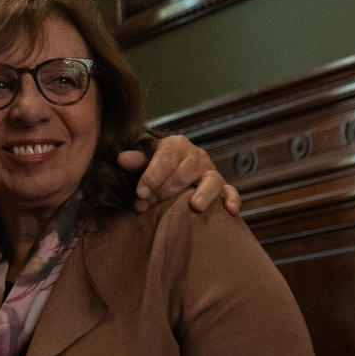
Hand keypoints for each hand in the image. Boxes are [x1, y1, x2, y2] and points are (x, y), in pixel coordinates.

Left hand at [118, 135, 240, 213]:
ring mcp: (211, 172)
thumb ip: (135, 161)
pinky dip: (232, 199)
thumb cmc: (155, 169)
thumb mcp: (144, 162)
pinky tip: (230, 210)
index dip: (152, 176)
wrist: (173, 171)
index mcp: (176, 145)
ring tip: (195, 206)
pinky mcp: (222, 187)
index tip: (140, 193)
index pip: (166, 158)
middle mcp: (196, 156)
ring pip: (211, 180)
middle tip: (149, 206)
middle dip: (166, 191)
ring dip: (203, 193)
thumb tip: (122, 159)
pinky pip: (230, 191)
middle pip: (184, 173)